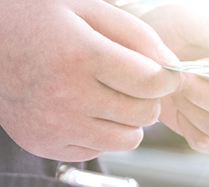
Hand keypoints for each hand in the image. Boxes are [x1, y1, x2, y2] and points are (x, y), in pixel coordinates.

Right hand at [0, 0, 180, 161]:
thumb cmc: (34, 17)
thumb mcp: (85, 8)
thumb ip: (137, 34)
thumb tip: (174, 67)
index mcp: (80, 55)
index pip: (152, 83)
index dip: (166, 78)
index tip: (161, 72)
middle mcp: (66, 96)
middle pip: (145, 114)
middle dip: (147, 98)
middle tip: (129, 81)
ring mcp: (53, 125)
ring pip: (128, 140)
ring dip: (128, 120)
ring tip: (107, 96)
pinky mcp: (43, 145)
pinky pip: (98, 150)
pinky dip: (101, 133)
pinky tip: (82, 109)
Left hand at [139, 4, 208, 152]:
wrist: (152, 47)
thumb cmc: (180, 26)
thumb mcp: (198, 17)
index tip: (198, 63)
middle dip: (204, 95)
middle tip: (181, 77)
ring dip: (192, 109)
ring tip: (178, 87)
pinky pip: (207, 143)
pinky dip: (187, 126)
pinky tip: (181, 105)